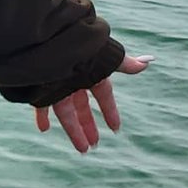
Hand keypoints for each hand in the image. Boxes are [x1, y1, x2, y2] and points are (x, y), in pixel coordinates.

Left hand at [34, 54, 151, 153]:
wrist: (49, 38)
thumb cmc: (79, 45)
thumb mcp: (104, 56)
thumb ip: (124, 63)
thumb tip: (147, 63)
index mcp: (90, 71)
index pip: (103, 94)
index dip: (110, 110)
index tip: (116, 128)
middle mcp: (74, 79)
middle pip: (83, 107)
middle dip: (88, 125)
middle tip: (94, 144)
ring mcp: (57, 83)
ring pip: (66, 112)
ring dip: (73, 130)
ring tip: (82, 149)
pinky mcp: (40, 86)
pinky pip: (42, 105)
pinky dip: (42, 116)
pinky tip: (44, 128)